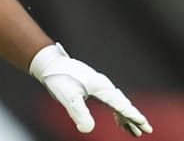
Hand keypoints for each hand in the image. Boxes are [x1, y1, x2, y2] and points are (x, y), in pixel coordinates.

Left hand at [30, 43, 152, 136]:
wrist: (50, 64)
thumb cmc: (59, 78)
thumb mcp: (68, 97)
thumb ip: (78, 113)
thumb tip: (87, 130)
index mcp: (101, 88)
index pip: (120, 104)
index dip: (131, 115)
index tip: (143, 124)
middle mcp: (103, 86)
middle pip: (123, 103)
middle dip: (134, 117)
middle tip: (146, 130)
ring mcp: (99, 86)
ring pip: (118, 103)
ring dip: (127, 117)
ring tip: (136, 132)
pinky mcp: (93, 87)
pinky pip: (111, 101)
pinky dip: (118, 112)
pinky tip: (119, 121)